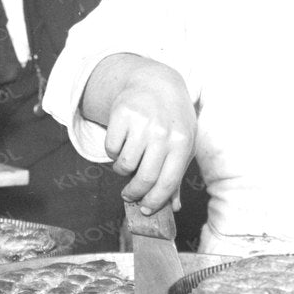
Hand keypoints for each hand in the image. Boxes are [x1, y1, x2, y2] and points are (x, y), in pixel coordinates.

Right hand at [99, 60, 196, 216]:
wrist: (155, 83)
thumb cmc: (172, 119)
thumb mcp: (182, 143)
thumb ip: (176, 175)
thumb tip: (172, 206)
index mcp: (182, 142)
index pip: (168, 182)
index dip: (155, 201)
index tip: (146, 210)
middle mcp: (163, 133)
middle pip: (144, 177)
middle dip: (135, 193)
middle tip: (130, 195)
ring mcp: (142, 123)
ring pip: (125, 164)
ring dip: (123, 169)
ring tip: (129, 160)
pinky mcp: (122, 114)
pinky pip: (111, 148)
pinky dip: (114, 152)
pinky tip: (123, 143)